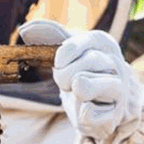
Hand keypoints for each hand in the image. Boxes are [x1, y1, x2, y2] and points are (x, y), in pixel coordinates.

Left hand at [19, 20, 143, 143]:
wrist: (97, 103)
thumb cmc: (79, 71)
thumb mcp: (66, 49)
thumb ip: (48, 34)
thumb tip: (24, 29)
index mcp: (102, 43)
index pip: (76, 44)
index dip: (62, 56)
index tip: (59, 63)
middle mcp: (115, 63)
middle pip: (84, 62)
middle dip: (64, 75)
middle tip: (65, 82)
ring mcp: (119, 89)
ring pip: (84, 86)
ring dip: (72, 91)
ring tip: (76, 91)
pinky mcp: (115, 113)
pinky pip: (89, 114)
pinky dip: (81, 114)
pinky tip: (85, 108)